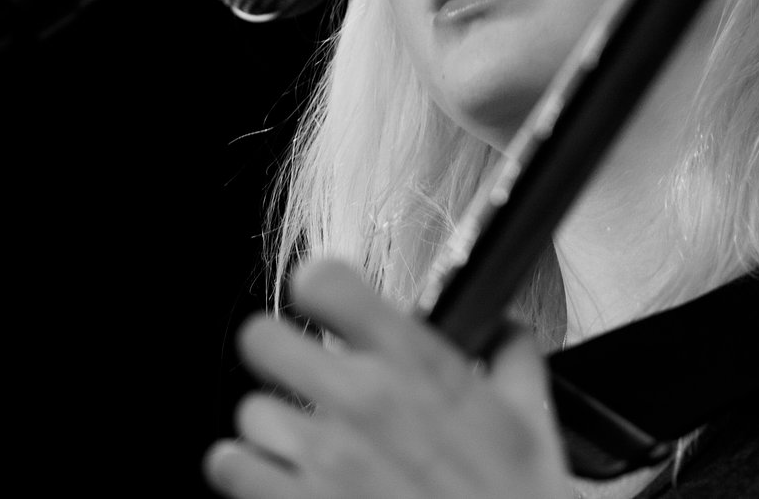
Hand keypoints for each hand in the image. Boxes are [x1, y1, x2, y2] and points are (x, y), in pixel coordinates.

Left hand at [204, 258, 573, 497]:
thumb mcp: (531, 423)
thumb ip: (509, 357)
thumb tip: (502, 330)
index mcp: (414, 364)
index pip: (326, 281)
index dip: (320, 288)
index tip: (325, 304)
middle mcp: (360, 399)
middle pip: (260, 338)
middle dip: (278, 354)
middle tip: (300, 373)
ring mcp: (320, 455)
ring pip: (250, 409)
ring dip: (274, 426)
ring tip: (306, 446)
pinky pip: (227, 465)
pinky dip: (246, 470)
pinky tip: (277, 477)